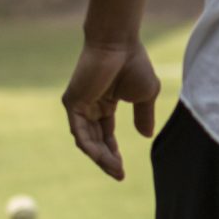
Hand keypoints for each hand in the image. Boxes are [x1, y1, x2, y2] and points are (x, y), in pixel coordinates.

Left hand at [62, 38, 161, 180]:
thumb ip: (144, 116)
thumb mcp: (145, 95)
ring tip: (115, 169)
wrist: (119, 45)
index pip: (106, 135)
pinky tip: (101, 157)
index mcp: (104, 105)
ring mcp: (78, 106)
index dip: (114, 153)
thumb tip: (146, 136)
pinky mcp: (72, 103)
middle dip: (107, 159)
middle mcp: (89, 107)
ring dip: (100, 156)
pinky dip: (89, 145)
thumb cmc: (134, 64)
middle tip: (119, 174)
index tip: (122, 170)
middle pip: (96, 141)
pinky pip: (79, 131)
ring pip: (87, 140)